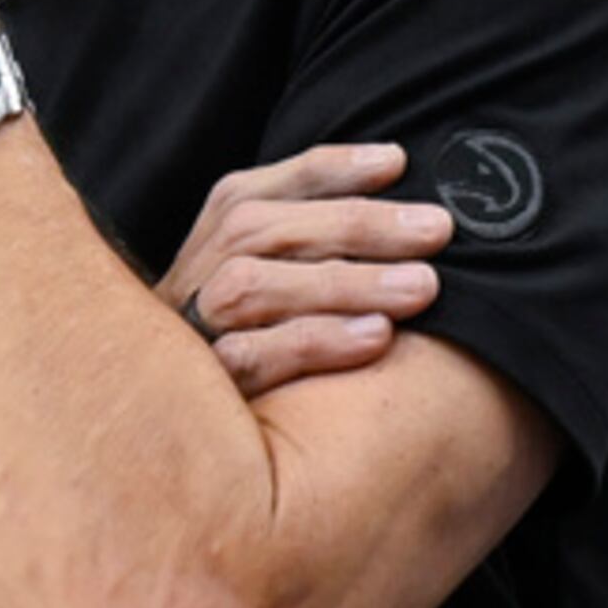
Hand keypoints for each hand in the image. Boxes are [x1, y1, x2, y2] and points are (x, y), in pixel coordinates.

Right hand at [156, 143, 453, 395]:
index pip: (256, 190)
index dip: (328, 170)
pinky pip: (250, 358)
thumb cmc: (257, 356)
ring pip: (252, 286)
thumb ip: (315, 251)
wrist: (170, 445)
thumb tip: (403, 206)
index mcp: (207, 243)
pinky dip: (315, 342)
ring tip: (423, 287)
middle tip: (437, 228)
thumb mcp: (274, 292)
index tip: (398, 162)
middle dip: (355, 223)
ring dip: (343, 281)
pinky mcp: (201, 393)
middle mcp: (191, 279)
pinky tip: (378, 337)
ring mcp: (189, 334)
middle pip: (260, 229)